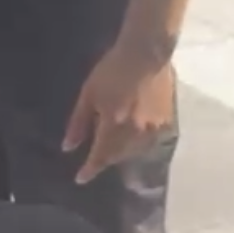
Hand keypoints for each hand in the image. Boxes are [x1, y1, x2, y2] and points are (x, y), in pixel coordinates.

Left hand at [63, 44, 176, 186]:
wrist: (147, 53)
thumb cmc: (112, 70)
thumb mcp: (89, 93)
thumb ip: (78, 123)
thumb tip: (68, 147)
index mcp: (113, 126)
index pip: (99, 157)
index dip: (89, 170)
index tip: (80, 179)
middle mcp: (134, 133)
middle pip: (117, 156)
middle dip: (105, 160)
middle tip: (96, 158)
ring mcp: (152, 129)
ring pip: (134, 152)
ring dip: (121, 154)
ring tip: (113, 149)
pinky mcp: (166, 122)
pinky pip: (148, 142)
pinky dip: (137, 144)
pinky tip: (132, 138)